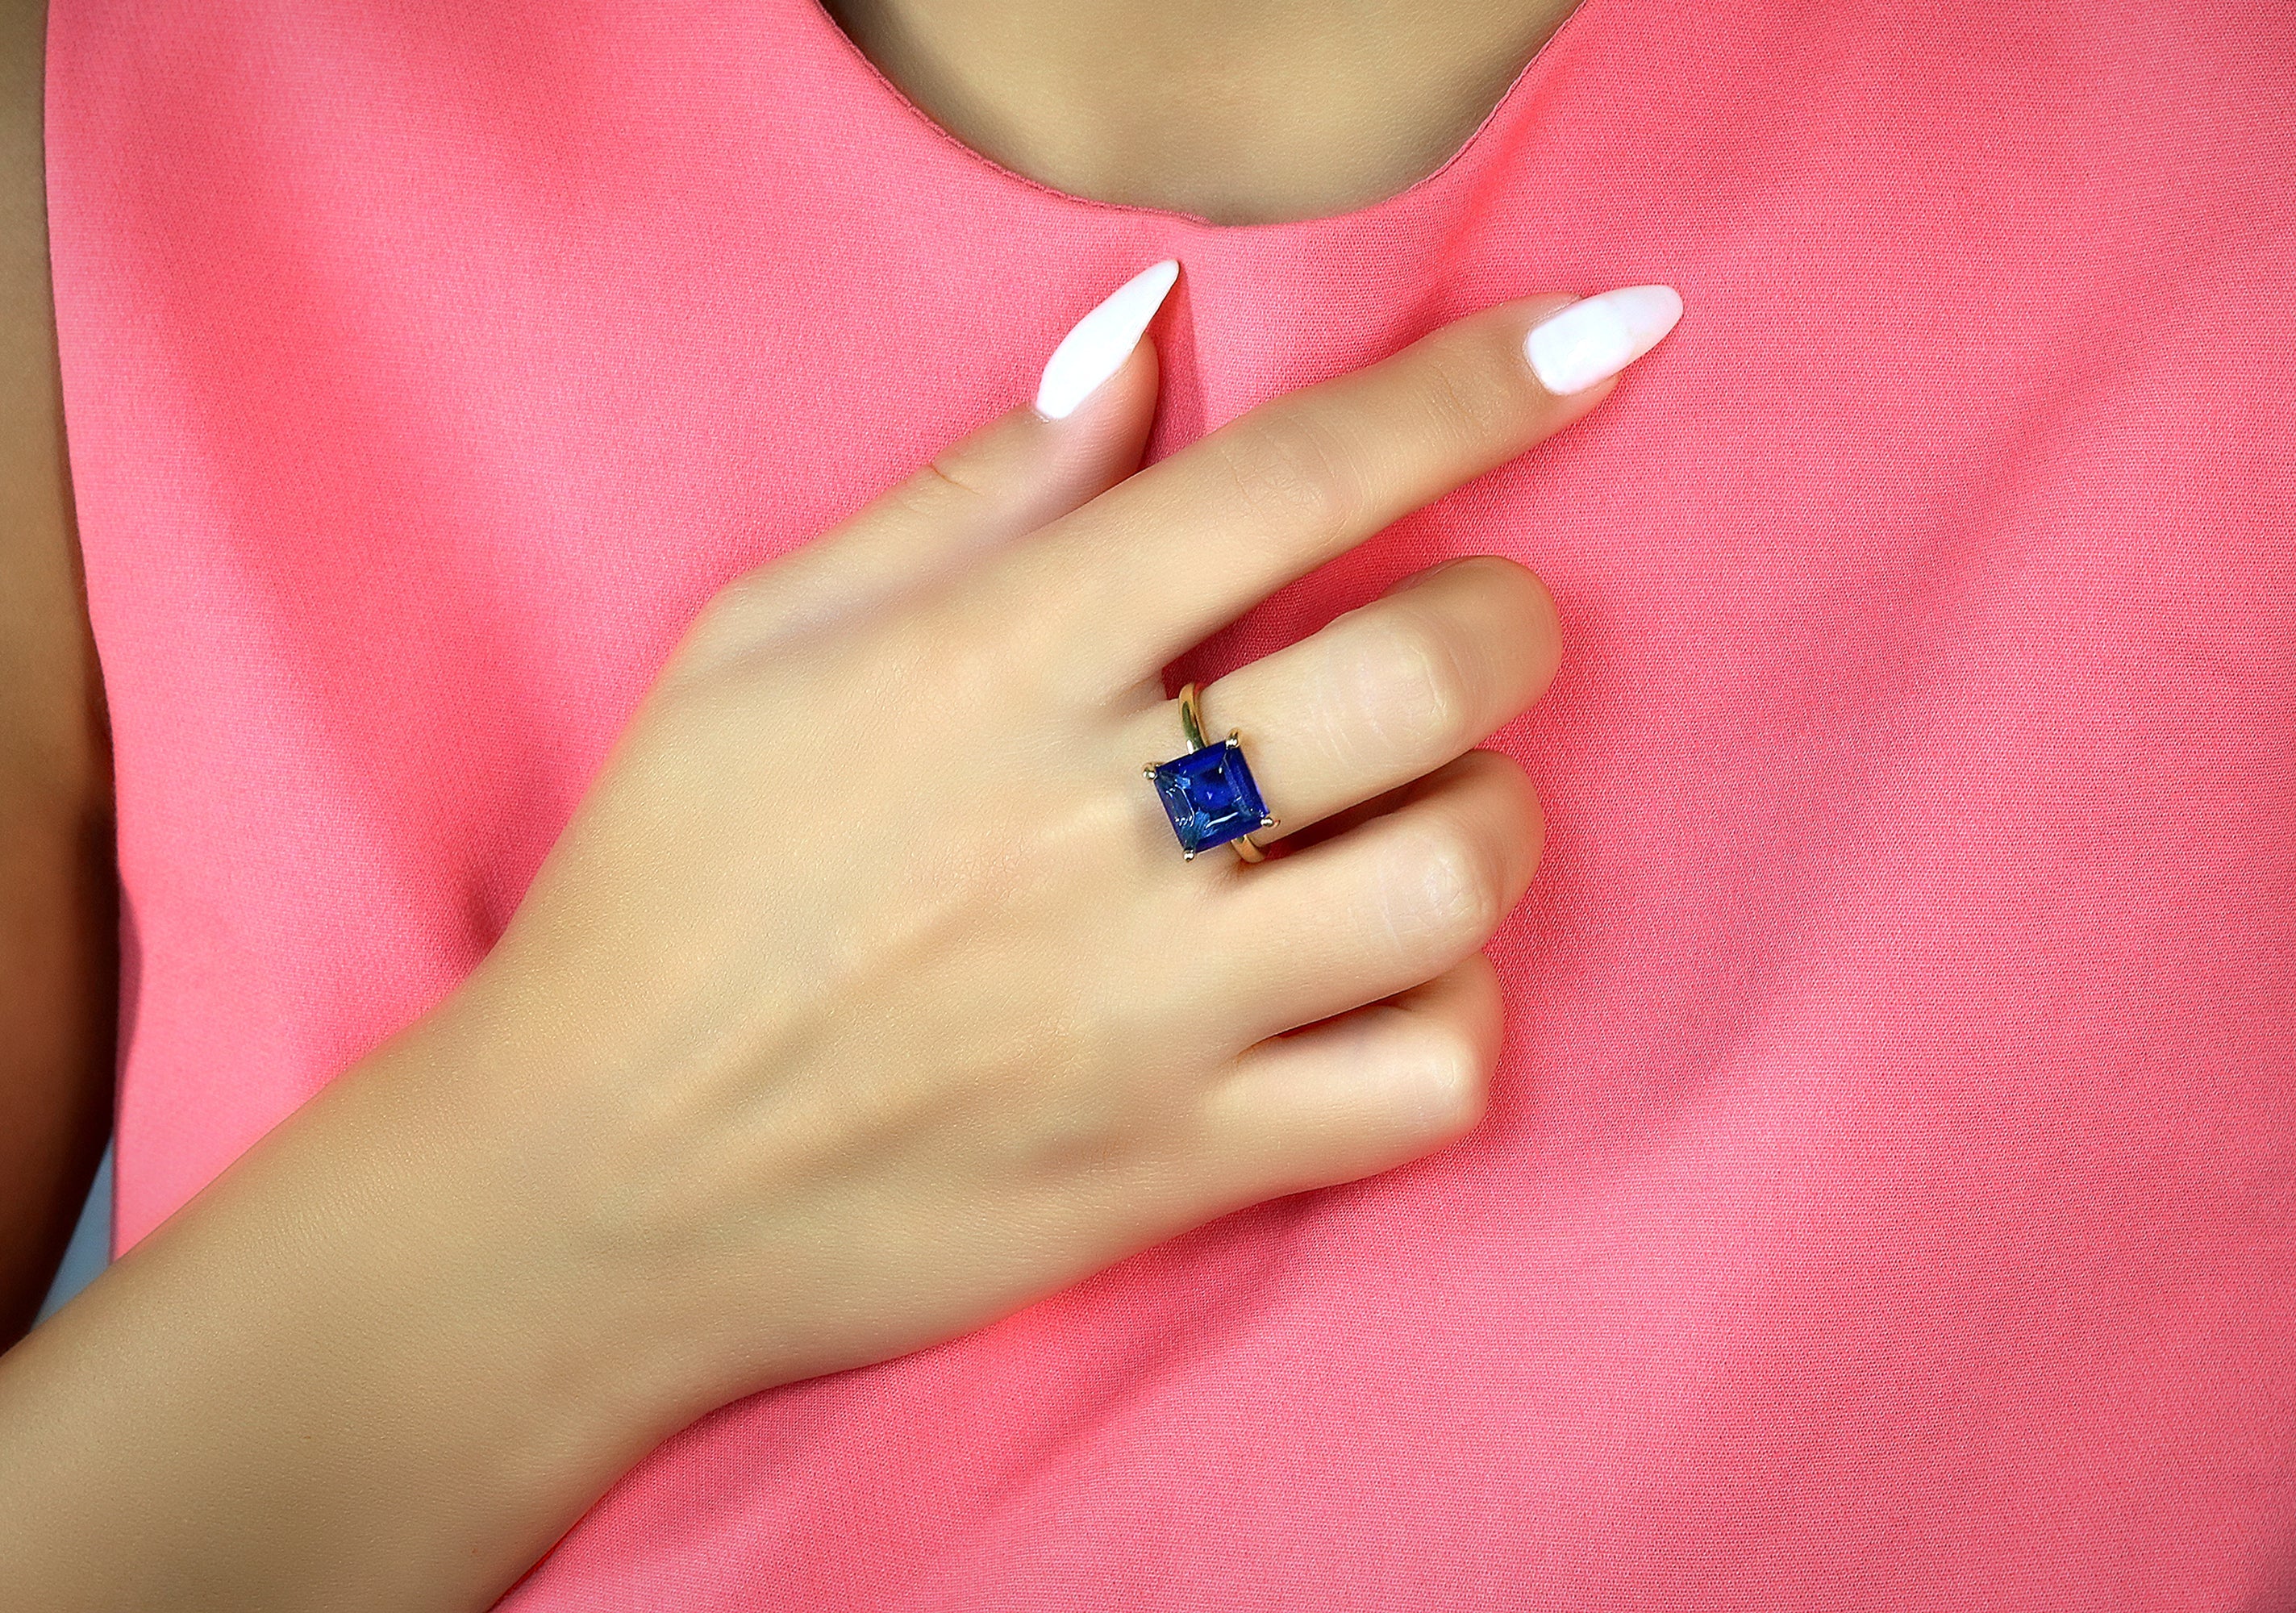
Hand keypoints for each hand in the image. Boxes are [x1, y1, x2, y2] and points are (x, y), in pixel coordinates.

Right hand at [423, 266, 1683, 1409]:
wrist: (590, 1192)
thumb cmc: (665, 891)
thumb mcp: (763, 640)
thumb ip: (973, 486)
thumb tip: (1141, 340)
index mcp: (992, 665)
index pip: (1289, 485)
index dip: (1473, 396)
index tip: (1596, 344)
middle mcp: (1092, 828)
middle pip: (1428, 679)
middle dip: (1506, 624)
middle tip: (1471, 633)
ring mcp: (1147, 1012)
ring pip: (1457, 879)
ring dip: (1489, 823)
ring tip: (1421, 817)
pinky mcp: (1176, 1166)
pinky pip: (1425, 1082)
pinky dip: (1449, 1017)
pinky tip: (1379, 983)